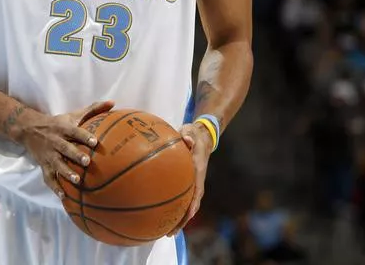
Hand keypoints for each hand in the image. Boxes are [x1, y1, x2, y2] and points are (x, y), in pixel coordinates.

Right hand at [20, 100, 114, 198]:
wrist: (30, 129)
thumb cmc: (58, 123)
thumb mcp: (73, 114)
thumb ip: (93, 109)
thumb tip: (113, 102)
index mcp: (63, 128)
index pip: (74, 131)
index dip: (84, 136)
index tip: (95, 142)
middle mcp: (55, 141)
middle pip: (65, 148)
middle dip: (75, 155)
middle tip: (87, 162)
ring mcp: (48, 155)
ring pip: (57, 164)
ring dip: (66, 173)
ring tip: (77, 181)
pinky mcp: (43, 165)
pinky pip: (48, 178)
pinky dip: (55, 188)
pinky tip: (64, 197)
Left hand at [168, 121, 212, 235]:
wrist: (202, 136)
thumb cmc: (193, 134)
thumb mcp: (190, 131)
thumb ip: (188, 135)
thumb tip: (187, 140)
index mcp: (198, 168)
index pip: (197, 189)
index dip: (192, 203)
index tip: (187, 216)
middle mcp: (197, 179)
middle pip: (192, 204)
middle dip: (183, 220)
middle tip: (170, 233)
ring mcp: (194, 183)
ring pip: (188, 205)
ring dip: (180, 219)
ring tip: (167, 233)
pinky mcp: (189, 183)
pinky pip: (182, 199)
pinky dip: (175, 209)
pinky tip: (162, 216)